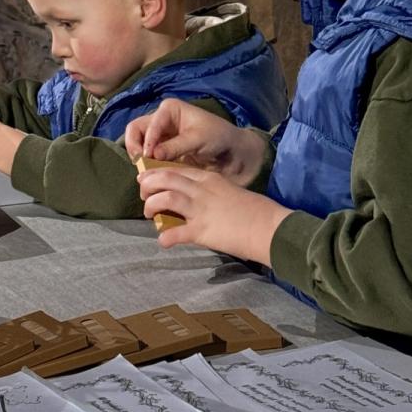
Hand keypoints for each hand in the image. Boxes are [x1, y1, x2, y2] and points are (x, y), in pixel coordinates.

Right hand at [125, 99, 268, 186]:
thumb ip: (174, 147)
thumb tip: (151, 155)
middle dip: (135, 146)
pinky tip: (152, 175)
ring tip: (144, 171)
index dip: (147, 141)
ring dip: (138, 157)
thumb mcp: (197, 139)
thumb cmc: (218, 137)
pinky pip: (147, 157)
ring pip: (138, 143)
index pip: (149, 124)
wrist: (232, 152)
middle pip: (136, 130)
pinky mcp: (162, 152)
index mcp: (169, 109)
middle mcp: (161, 120)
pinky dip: (146, 165)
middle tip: (140, 163)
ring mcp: (160, 136)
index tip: (149, 157)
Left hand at [137, 166, 290, 263]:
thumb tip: (195, 201)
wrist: (268, 226)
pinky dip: (165, 237)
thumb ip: (211, 192)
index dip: (157, 172)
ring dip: (152, 205)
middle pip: (166, 178)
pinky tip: (163, 241)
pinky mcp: (203, 231)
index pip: (176, 169)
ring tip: (149, 214)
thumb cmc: (253, 210)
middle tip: (143, 195)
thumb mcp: (229, 192)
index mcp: (209, 178)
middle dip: (148, 185)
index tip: (146, 178)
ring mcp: (201, 209)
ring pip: (166, 198)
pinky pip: (177, 233)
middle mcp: (201, 190)